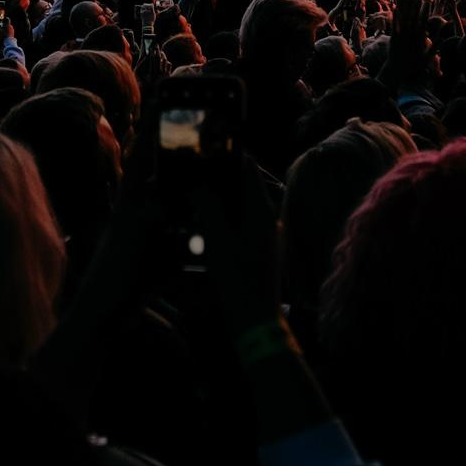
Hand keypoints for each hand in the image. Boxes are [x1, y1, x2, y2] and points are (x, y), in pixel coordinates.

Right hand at [192, 155, 281, 326]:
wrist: (256, 321)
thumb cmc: (237, 281)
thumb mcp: (217, 242)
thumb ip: (208, 209)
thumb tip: (199, 185)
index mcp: (261, 212)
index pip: (248, 169)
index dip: (229, 153)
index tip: (209, 143)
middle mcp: (267, 219)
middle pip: (245, 185)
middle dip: (223, 175)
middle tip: (198, 167)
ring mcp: (265, 235)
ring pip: (243, 204)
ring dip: (223, 196)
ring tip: (198, 190)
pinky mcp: (260, 249)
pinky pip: (242, 221)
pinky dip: (226, 215)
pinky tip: (206, 222)